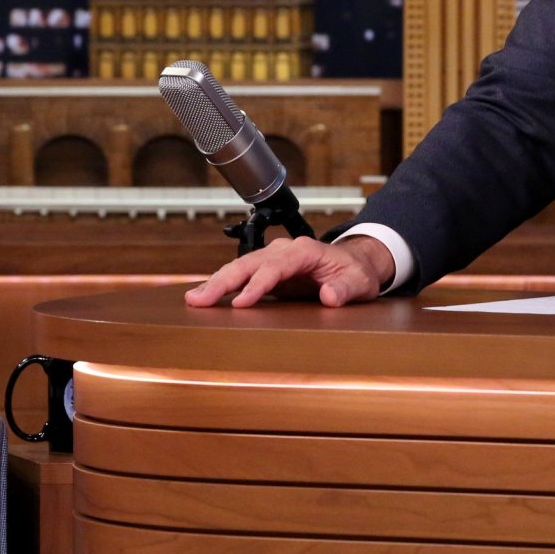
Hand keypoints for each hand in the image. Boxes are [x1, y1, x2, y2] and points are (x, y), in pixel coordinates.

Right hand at [183, 235, 390, 308]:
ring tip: (194, 298)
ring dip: (217, 283)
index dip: (257, 284)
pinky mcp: (268, 272)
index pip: (275, 266)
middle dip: (223, 281)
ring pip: (240, 267)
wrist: (355, 264)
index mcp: (304, 251)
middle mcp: (284, 251)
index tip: (241, 302)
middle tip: (200, 299)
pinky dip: (224, 285)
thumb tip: (329, 295)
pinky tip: (207, 296)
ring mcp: (274, 260)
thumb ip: (345, 288)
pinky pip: (242, 276)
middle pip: (248, 263)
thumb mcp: (359, 282)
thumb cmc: (356, 273)